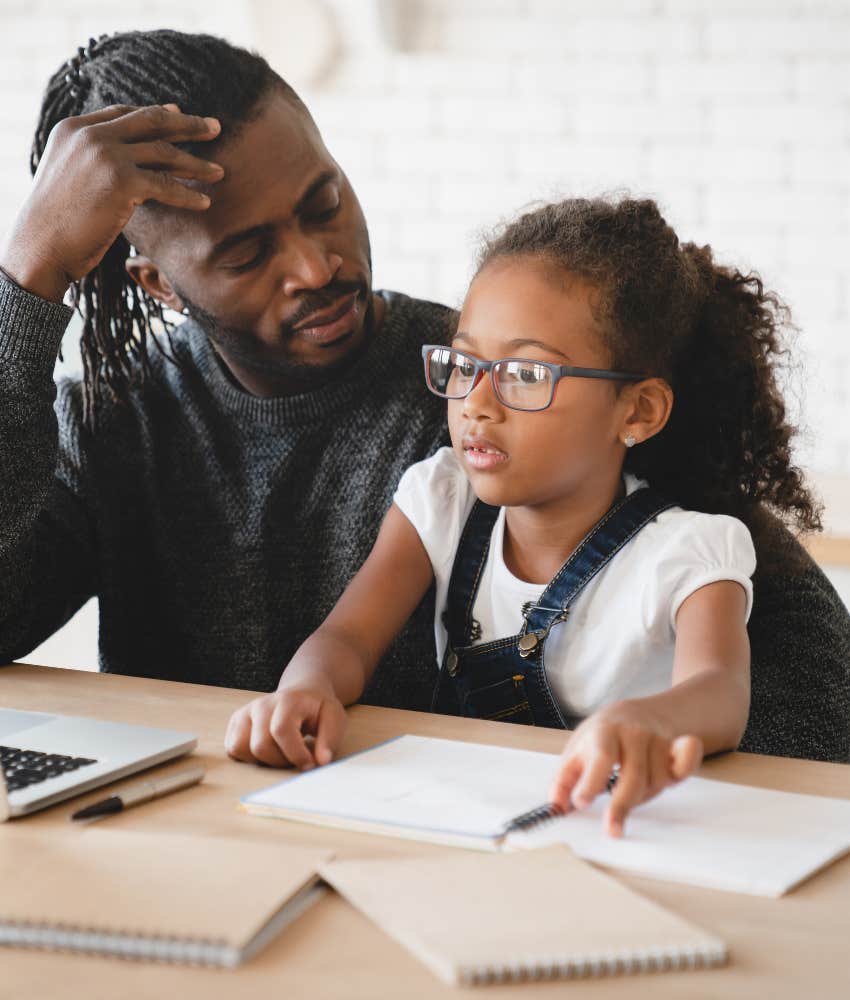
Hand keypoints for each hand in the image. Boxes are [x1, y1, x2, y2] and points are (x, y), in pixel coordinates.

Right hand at [1, 104, 223, 301]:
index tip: (180, 113)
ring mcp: (105, 155)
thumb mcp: (70, 176)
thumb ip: (93, 159)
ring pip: (163, 153)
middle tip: (216, 127)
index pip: (124, 112)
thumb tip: (127, 163)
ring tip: (219, 173)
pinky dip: (188, 195)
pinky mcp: (121, 181)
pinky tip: (204, 202)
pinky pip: (165, 185)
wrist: (41, 247)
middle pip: (150, 121)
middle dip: (187, 124)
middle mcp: (89, 135)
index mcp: (74, 128)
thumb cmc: (57, 223)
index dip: (156, 113)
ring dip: (196, 164)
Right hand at [224, 684, 346, 769]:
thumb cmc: (317, 708)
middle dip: (281, 760)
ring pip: (240, 748)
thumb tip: (321, 761)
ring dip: (262, 760)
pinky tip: (268, 749)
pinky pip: (232, 748)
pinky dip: (248, 757)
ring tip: (281, 752)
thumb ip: (329, 739)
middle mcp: (261, 705)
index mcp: (287, 701)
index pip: (281, 730)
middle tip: (297, 757)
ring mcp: (246, 712)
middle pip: (260, 745)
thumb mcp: (334, 718)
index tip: (310, 764)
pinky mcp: (236, 722)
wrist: (302, 693)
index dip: (295, 754)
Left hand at [549, 700, 702, 837]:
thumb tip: (554, 808)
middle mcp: (633, 733)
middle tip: (612, 830)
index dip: (591, 781)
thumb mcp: (577, 750)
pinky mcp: (678, 747)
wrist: (637, 713)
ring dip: (642, 796)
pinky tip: (673, 775)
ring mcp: (658, 739)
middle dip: (622, 805)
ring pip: (656, 780)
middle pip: (633, 775)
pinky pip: (686, 764)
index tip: (581, 803)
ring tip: (628, 789)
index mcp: (604, 732)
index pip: (600, 758)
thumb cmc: (602, 737)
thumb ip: (564, 779)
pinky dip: (684, 769)